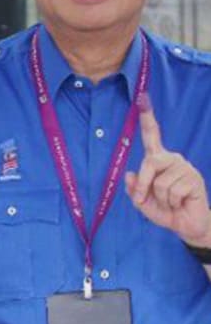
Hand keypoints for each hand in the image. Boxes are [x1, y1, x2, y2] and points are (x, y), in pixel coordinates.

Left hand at [124, 92, 210, 246]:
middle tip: (145, 199)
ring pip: (159, 182)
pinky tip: (180, 202)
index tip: (142, 99)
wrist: (187, 225)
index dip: (147, 119)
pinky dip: (171, 202)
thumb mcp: (142, 202)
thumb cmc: (164, 210)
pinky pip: (172, 190)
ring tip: (170, 201)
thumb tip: (129, 174)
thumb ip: (134, 190)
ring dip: (161, 198)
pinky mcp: (194, 179)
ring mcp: (185, 168)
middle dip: (144, 185)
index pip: (152, 136)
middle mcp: (172, 159)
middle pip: (150, 162)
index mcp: (158, 160)